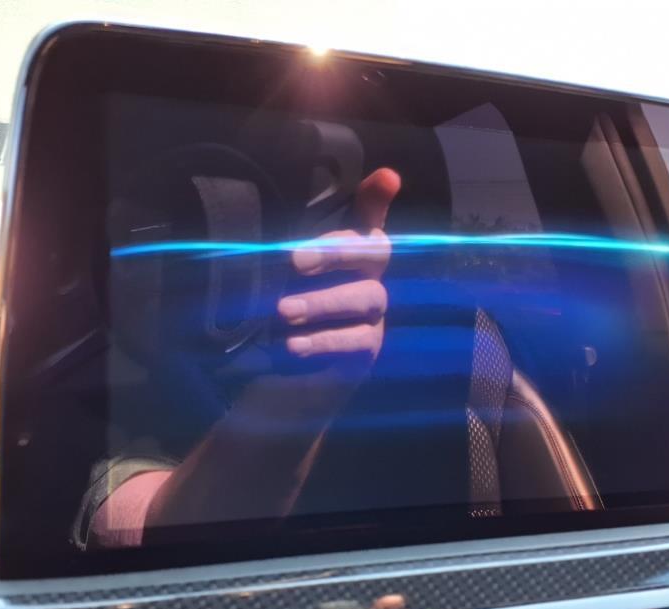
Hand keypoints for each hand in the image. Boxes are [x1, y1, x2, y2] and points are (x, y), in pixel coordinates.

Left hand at [277, 168, 400, 362]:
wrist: (299, 368)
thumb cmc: (299, 303)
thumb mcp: (294, 268)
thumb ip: (303, 239)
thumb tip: (343, 197)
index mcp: (358, 252)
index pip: (369, 218)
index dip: (376, 201)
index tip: (384, 179)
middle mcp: (373, 277)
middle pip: (372, 255)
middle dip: (335, 253)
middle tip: (294, 260)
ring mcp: (374, 315)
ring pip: (364, 298)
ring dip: (323, 302)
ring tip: (283, 310)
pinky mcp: (367, 348)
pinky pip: (355, 341)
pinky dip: (323, 342)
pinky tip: (293, 345)